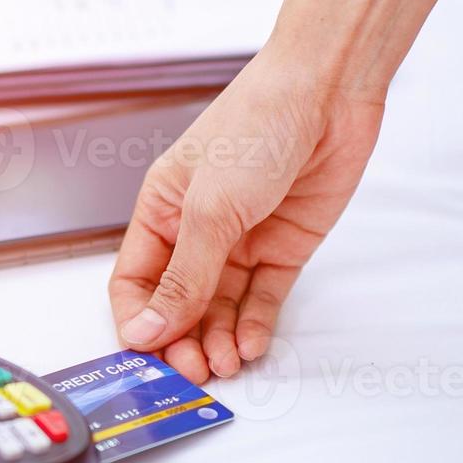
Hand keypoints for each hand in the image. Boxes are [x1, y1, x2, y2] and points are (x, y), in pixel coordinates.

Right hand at [108, 42, 384, 383]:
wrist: (328, 90)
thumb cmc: (257, 123)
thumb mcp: (209, 208)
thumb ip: (183, 277)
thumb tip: (148, 328)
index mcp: (160, 210)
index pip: (134, 281)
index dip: (138, 320)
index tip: (147, 355)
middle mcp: (196, 230)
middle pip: (177, 304)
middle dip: (181, 341)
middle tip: (193, 372)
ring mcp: (241, 241)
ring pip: (219, 309)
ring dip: (218, 341)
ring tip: (225, 365)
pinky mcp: (283, 248)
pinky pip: (262, 299)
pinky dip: (255, 326)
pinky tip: (250, 345)